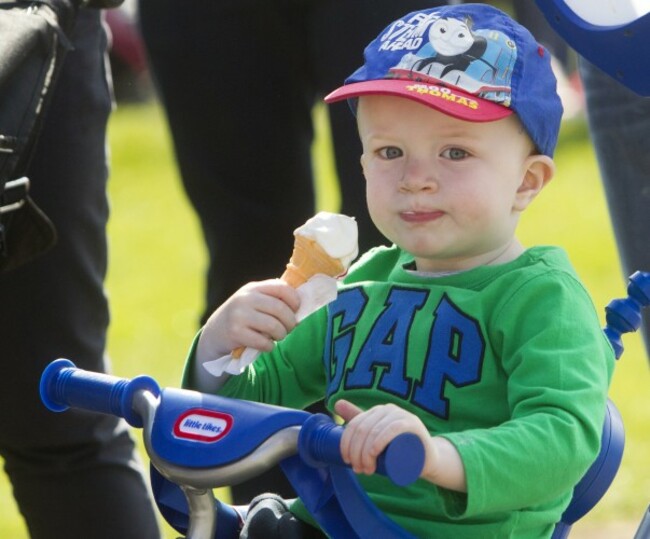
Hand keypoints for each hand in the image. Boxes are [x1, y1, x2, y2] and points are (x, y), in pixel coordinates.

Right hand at [197, 279, 300, 362]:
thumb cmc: (243, 317)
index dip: (294, 300)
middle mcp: (245, 298)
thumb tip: (301, 308)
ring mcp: (239, 315)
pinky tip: (266, 345)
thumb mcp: (254, 301)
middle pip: (280, 309)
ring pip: (274, 326)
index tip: (296, 310)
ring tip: (278, 337)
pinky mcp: (235, 332)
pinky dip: (269, 346)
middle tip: (289, 329)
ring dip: (281, 335)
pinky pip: (263, 342)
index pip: (281, 288)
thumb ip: (273, 299)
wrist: (215, 332)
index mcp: (253, 288)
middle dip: (290, 322)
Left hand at [334, 399, 466, 490]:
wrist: (427, 458)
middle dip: (356, 452)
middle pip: (363, 430)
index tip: (347, 461)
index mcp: (376, 411)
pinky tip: (374, 452)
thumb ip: (359, 418)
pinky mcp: (413, 424)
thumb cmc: (398, 447)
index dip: (346, 443)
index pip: (355, 425)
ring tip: (367, 469)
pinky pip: (393, 428)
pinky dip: (380, 440)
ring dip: (366, 453)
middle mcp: (387, 409)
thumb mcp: (377, 433)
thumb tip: (336, 403)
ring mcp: (401, 415)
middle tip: (359, 470)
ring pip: (375, 431)